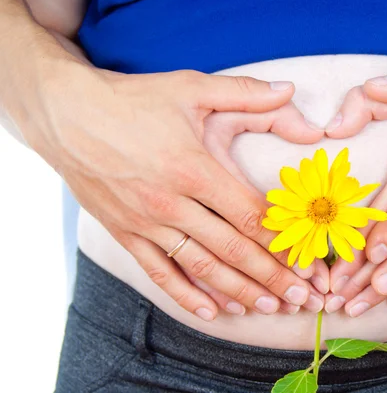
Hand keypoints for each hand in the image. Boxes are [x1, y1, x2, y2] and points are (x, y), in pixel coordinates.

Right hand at [22, 62, 325, 319]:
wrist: (66, 115)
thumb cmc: (133, 100)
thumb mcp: (191, 87)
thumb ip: (245, 93)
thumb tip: (291, 88)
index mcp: (194, 169)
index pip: (249, 216)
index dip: (281, 242)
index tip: (306, 261)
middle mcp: (171, 204)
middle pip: (232, 250)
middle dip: (270, 277)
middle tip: (299, 299)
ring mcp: (146, 223)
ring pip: (201, 268)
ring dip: (238, 292)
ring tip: (267, 309)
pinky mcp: (125, 233)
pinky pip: (159, 273)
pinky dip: (186, 295)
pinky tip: (211, 312)